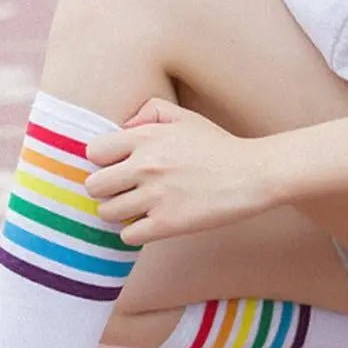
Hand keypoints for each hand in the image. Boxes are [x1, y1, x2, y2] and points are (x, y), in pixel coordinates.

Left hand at [85, 98, 273, 244]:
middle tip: (125, 192)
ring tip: (139, 209)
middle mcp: (145, 165)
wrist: (254, 174)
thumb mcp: (185, 117)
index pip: (94, 152)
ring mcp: (155, 196)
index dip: (103, 163)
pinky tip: (150, 224)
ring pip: (107, 213)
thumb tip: (123, 126)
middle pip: (94, 186)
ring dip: (120, 214)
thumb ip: (149, 111)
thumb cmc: (218, 146)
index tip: (119, 168)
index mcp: (145, 137)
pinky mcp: (168, 223)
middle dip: (106, 191)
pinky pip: (128, 236)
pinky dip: (136, 233)